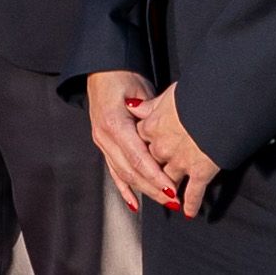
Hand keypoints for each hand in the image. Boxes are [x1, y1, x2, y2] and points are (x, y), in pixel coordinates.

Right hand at [91, 71, 212, 217]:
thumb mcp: (141, 91)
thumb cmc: (122, 76)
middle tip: (173, 201)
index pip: (137, 157)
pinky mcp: (103, 146)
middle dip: (153, 188)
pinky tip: (134, 203)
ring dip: (144, 191)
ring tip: (163, 202)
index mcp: (114, 124)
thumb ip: (151, 115)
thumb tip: (168, 135)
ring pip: (123, 174)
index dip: (155, 176)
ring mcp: (101, 143)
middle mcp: (105, 137)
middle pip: (130, 171)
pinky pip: (113, 172)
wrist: (101, 70)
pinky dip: (124, 189)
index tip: (172, 189)